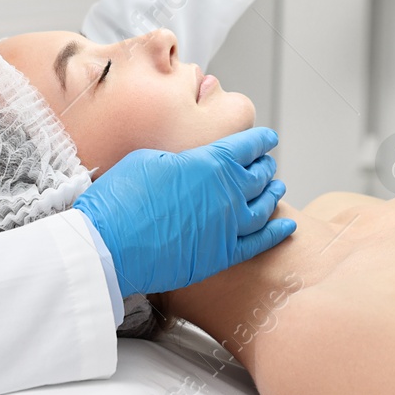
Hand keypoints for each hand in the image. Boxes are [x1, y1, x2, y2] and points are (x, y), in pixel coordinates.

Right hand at [73, 127, 295, 296]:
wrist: (108, 245)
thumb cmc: (120, 199)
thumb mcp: (148, 159)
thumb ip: (182, 160)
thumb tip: (190, 165)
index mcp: (209, 163)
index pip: (247, 146)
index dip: (260, 141)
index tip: (268, 140)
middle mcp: (226, 193)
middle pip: (258, 176)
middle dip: (265, 167)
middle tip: (267, 165)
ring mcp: (227, 226)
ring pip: (264, 208)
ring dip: (273, 195)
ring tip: (277, 188)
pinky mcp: (221, 255)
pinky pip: (259, 243)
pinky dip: (276, 232)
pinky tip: (286, 225)